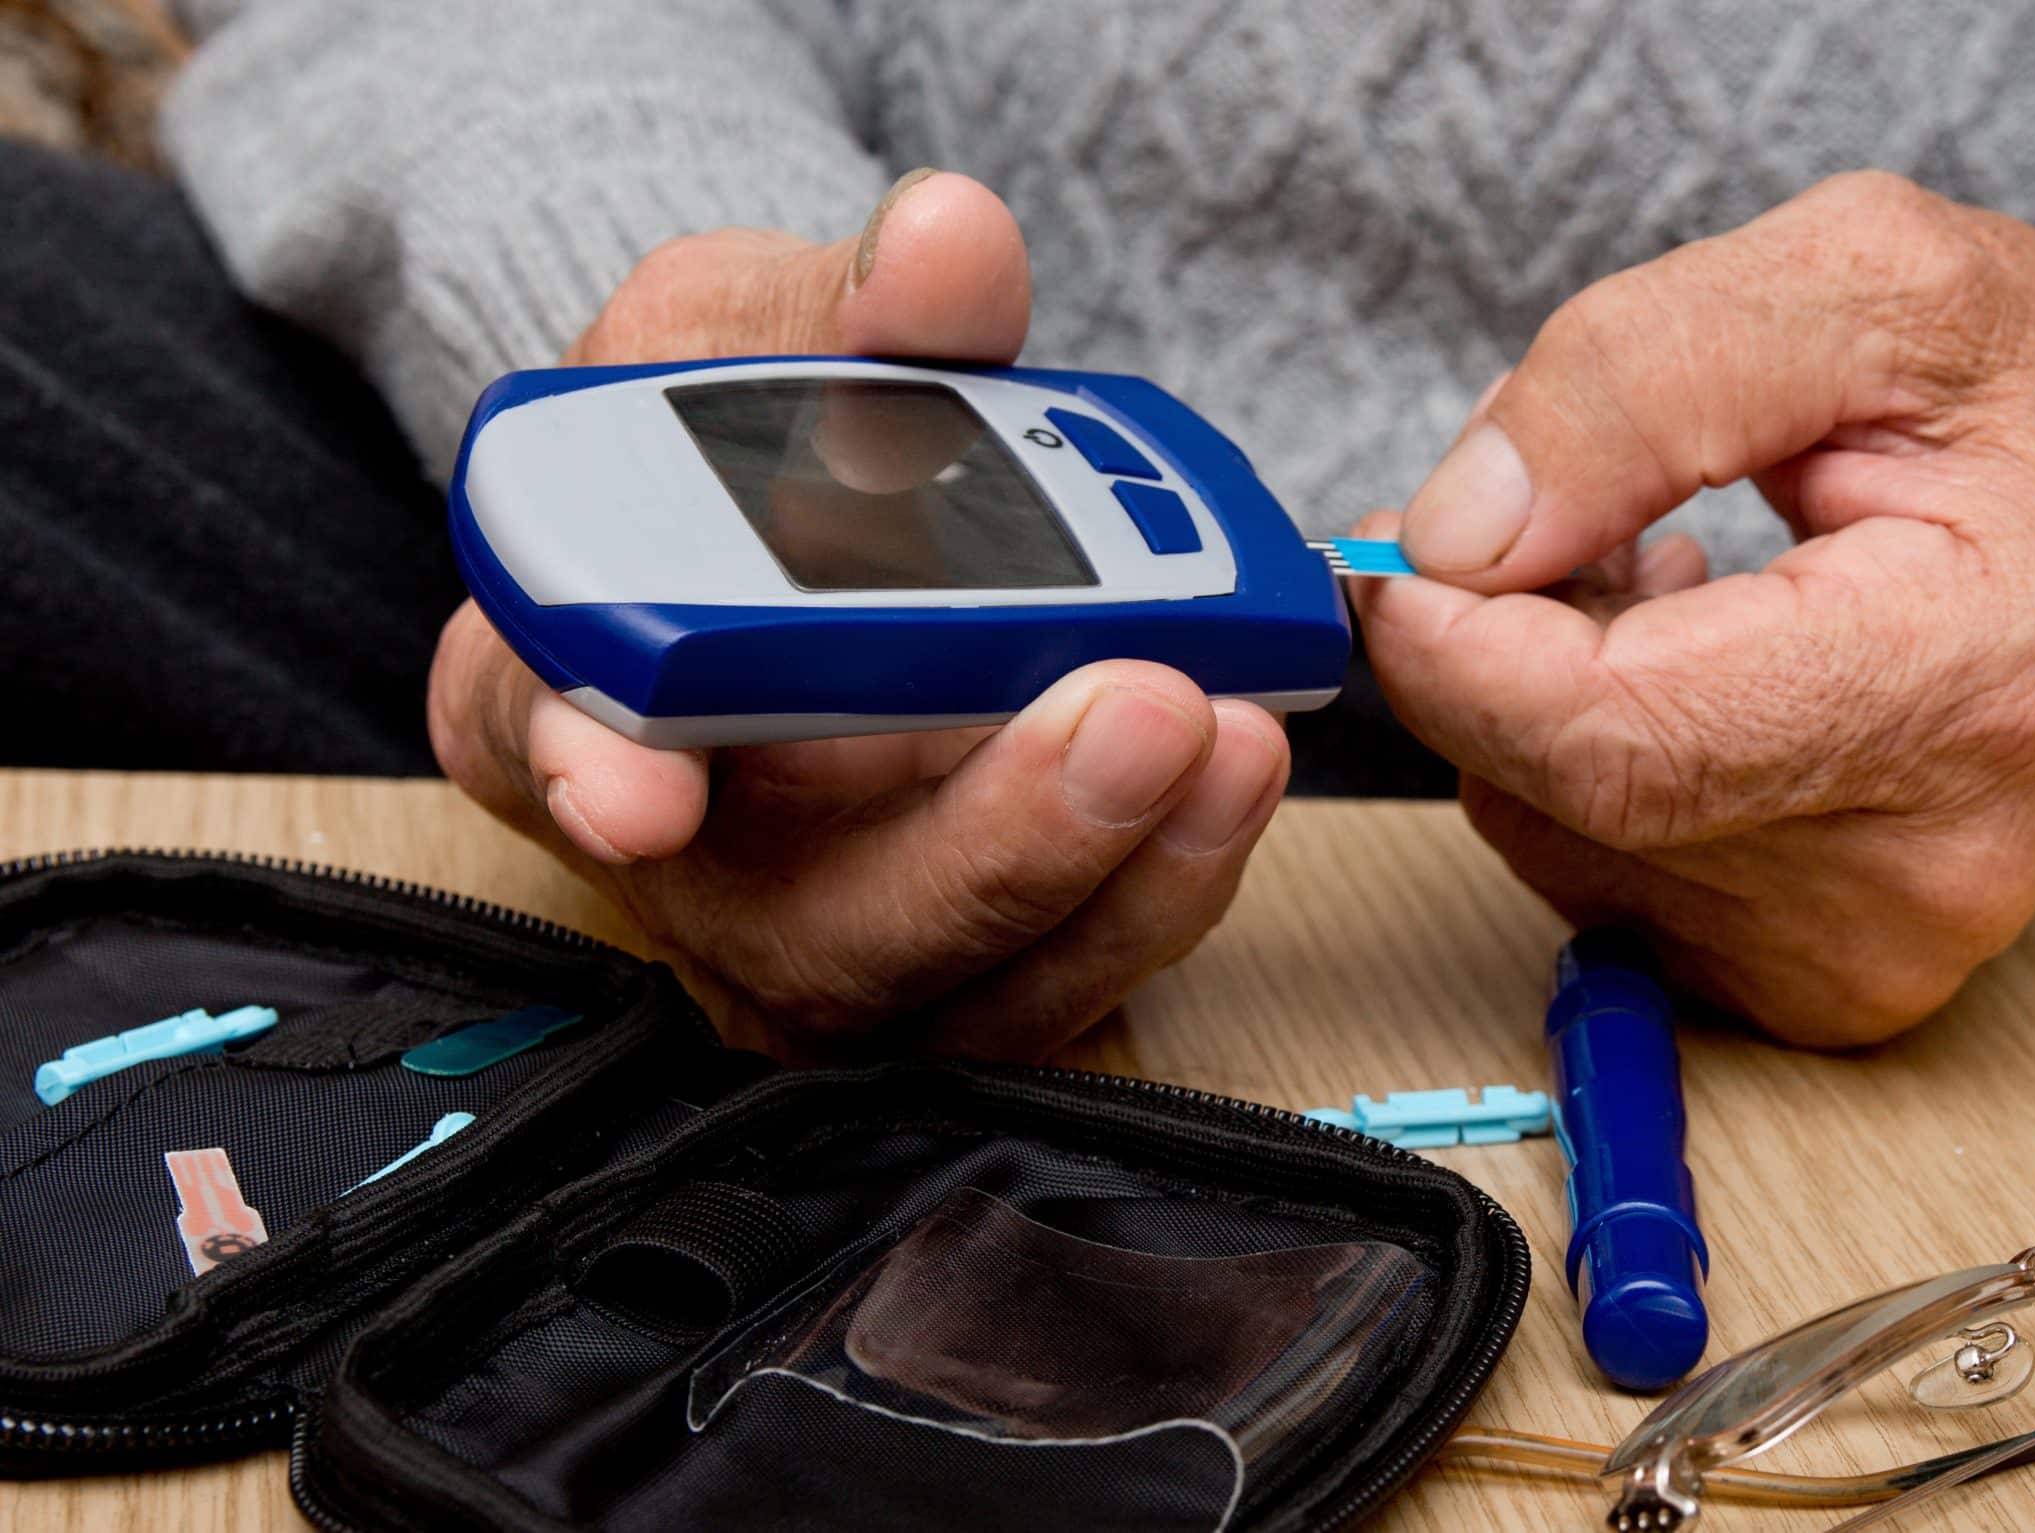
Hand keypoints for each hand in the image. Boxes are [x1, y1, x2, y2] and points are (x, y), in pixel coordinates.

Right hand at [429, 171, 1289, 1059]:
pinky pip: (1065, 975)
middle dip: (983, 841)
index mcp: (560, 684)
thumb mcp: (763, 329)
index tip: (639, 789)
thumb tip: (950, 246)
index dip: (586, 771)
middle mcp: (695, 859)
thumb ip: (846, 305)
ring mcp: (837, 933)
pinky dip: (1161, 886)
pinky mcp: (969, 957)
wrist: (829, 523)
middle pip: (807, 926)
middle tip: (1130, 709)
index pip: (538, 742)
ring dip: (1112, 878)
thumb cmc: (750, 439)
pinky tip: (1237, 775)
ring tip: (1231, 735)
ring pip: (960, 989)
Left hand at [1357, 172, 2034, 1045]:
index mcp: (1972, 679)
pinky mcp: (1821, 987)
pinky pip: (1591, 870)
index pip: (1614, 733)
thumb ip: (1642, 377)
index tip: (1393, 553)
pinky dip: (1583, 762)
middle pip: (1560, 793)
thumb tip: (1457, 531)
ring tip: (1664, 575)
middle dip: (1487, 646)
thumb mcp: (1866, 283)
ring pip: (1549, 832)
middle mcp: (1927, 869)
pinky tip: (1681, 668)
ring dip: (1541, 694)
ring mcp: (1872, 953)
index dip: (1455, 644)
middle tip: (1535, 517)